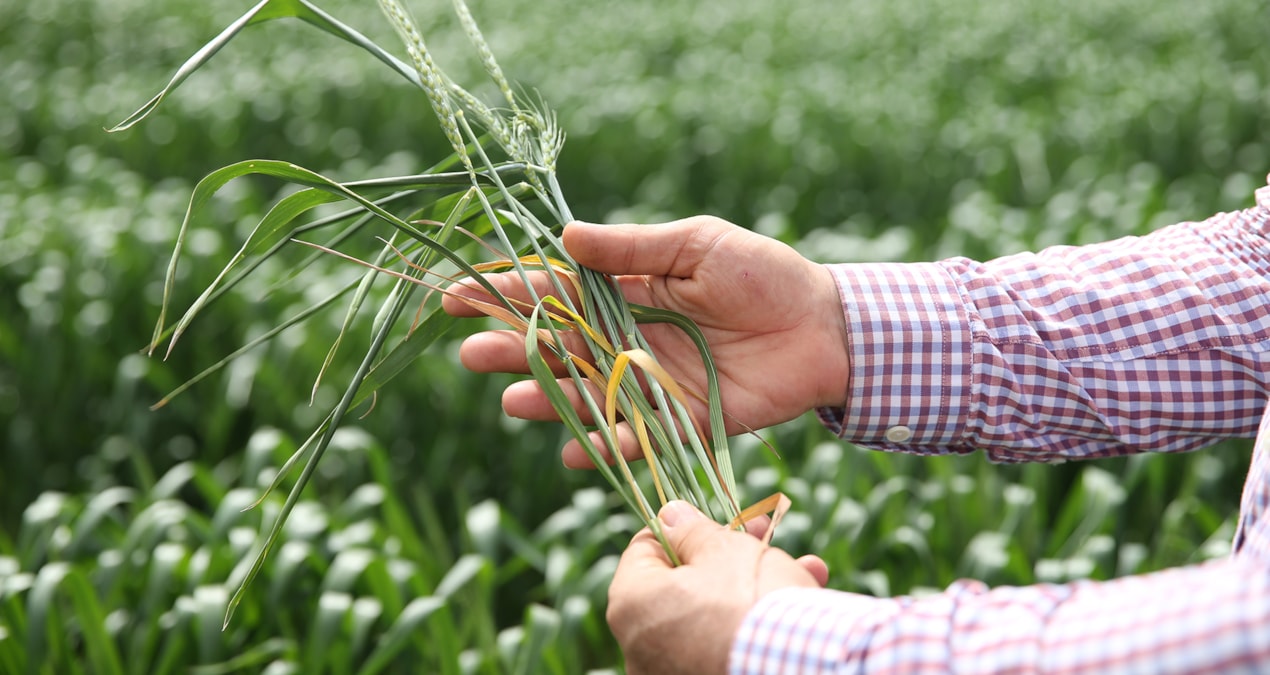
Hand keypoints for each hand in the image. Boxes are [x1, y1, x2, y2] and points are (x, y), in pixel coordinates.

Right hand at [442, 216, 849, 466]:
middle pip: (561, 349)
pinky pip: (639, 437)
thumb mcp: (697, 244)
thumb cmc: (763, 273)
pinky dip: (608, 447)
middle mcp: (631, 339)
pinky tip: (576, 449)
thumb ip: (633, 248)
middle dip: (515, 351)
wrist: (826, 325)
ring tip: (514, 401)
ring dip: (551, 400)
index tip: (459, 297)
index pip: (557, 293)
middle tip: (472, 355)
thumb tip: (565, 234)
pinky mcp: (684, 421)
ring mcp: (654, 382)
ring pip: (590, 396)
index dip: (509, 294)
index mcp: (629, 291)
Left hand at [607, 500, 828, 673]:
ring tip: (797, 566)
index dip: (682, 529)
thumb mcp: (723, 549)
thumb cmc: (750, 601)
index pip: (644, 550)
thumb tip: (671, 515)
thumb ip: (691, 530)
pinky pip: (723, 643)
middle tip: (761, 535)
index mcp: (630, 604)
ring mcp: (670, 671)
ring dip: (750, 586)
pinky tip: (796, 602)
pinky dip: (752, 623)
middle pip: (681, 583)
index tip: (715, 522)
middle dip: (727, 556)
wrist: (798, 666)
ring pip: (709, 614)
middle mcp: (639, 646)